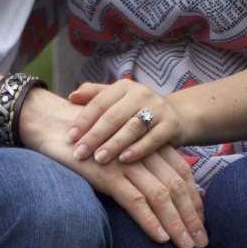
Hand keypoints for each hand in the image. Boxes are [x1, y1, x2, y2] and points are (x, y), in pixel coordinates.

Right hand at [19, 88, 206, 247]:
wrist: (50, 123)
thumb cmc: (83, 140)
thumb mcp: (115, 151)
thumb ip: (133, 165)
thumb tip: (147, 191)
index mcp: (147, 144)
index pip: (182, 174)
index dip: (194, 200)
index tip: (200, 223)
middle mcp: (143, 151)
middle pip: (177, 187)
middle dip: (191, 217)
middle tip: (201, 243)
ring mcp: (126, 161)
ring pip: (161, 196)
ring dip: (176, 224)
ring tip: (186, 247)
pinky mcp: (108, 173)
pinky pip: (135, 200)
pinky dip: (150, 220)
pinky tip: (161, 238)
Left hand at [67, 80, 187, 165]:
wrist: (177, 117)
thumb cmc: (136, 112)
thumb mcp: (117, 101)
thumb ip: (95, 96)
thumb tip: (71, 97)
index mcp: (124, 87)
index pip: (99, 102)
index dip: (83, 120)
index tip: (69, 137)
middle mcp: (141, 94)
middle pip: (113, 116)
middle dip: (94, 136)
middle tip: (79, 154)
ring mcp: (158, 109)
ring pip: (132, 127)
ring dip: (114, 144)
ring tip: (99, 159)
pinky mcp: (171, 125)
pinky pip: (153, 138)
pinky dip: (138, 149)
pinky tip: (124, 160)